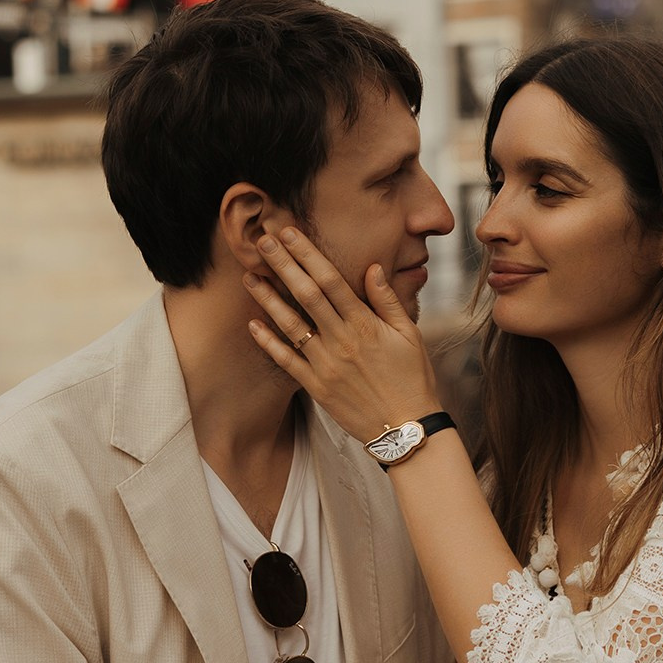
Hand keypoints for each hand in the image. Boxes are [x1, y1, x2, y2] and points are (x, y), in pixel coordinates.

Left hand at [244, 222, 443, 448]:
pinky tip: (253, 324)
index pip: (330, 279)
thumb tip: (372, 267)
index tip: (289, 233)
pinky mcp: (318, 388)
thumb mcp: (409, 334)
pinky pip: (288, 362)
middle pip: (306, 294)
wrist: (408, 429)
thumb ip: (387, 300)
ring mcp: (327, 365)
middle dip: (282, 264)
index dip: (307, 253)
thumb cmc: (412, 379)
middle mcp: (342, 340)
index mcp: (364, 323)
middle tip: (262, 240)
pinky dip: (269, 343)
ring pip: (291, 325)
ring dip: (268, 299)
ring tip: (249, 276)